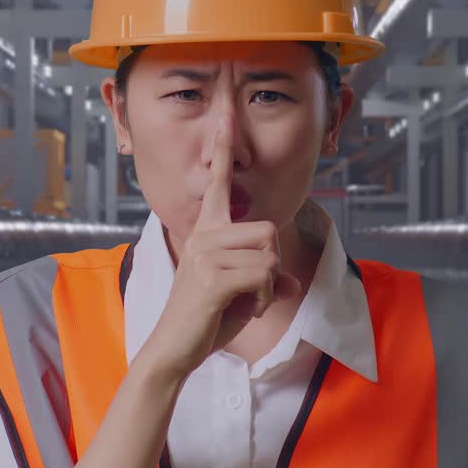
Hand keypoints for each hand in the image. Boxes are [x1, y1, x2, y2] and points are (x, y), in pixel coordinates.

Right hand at [136, 116, 300, 382]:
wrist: (175, 351)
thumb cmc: (206, 322)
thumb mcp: (245, 298)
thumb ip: (268, 282)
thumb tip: (292, 282)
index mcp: (207, 232)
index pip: (218, 184)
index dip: (222, 150)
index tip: (226, 117)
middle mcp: (204, 235)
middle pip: (268, 229)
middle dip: (273, 265)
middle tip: (254, 292)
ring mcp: (205, 253)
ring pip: (269, 253)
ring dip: (269, 285)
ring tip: (247, 301)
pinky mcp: (212, 276)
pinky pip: (264, 275)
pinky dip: (265, 297)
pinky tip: (247, 309)